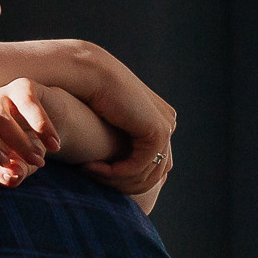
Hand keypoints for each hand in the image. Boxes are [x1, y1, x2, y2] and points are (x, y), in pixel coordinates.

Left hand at [0, 78, 58, 186]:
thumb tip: (10, 176)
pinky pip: (27, 103)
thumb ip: (10, 175)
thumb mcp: (15, 168)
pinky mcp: (22, 87)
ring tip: (38, 161)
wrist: (47, 129)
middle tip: (5, 162)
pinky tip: (53, 145)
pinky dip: (41, 126)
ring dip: (19, 141)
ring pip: (1, 114)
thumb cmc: (19, 152)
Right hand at [77, 55, 176, 197]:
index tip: (94, 171)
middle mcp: (168, 122)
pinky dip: (117, 172)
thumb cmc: (90, 95)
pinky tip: (93, 167)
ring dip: (118, 180)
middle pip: (154, 172)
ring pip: (148, 173)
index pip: (153, 165)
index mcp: (160, 120)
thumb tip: (113, 164)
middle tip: (93, 179)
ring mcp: (166, 126)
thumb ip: (117, 140)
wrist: (90, 74)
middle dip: (124, 183)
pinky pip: (140, 165)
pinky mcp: (158, 130)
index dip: (125, 177)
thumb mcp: (108, 123)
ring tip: (89, 172)